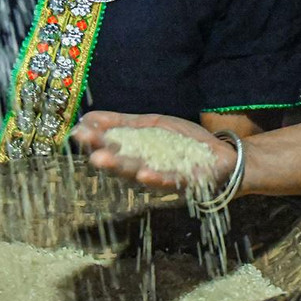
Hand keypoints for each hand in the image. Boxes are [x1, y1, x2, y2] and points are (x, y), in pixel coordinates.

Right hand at [73, 111, 236, 189]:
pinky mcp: (186, 183)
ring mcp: (163, 177)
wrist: (222, 156)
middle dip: (101, 152)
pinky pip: (170, 182)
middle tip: (83, 142)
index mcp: (134, 154)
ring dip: (120, 166)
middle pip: (119, 162)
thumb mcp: (151, 125)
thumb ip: (122, 123)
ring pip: (138, 173)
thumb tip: (88, 117)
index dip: (94, 140)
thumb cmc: (184, 142)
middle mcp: (144, 168)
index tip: (78, 131)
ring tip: (101, 159)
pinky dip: (157, 179)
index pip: (110, 147)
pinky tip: (144, 174)